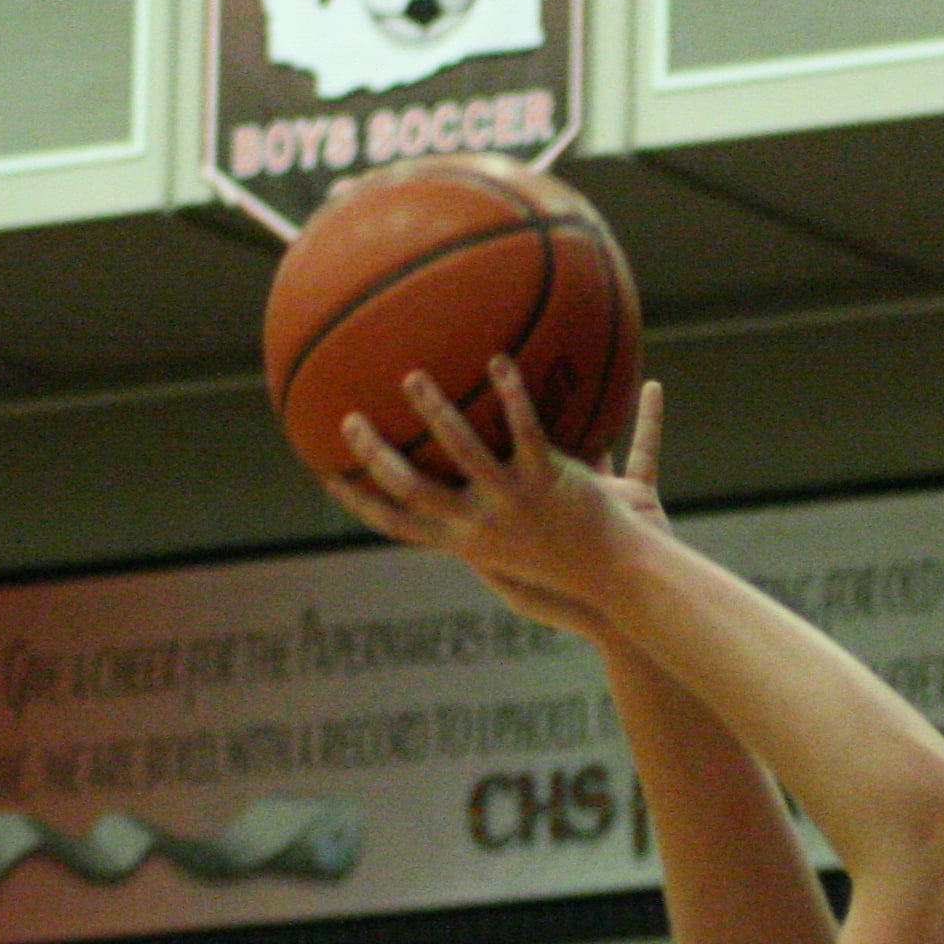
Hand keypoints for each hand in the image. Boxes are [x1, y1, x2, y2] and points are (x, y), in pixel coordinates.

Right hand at [327, 367, 667, 624]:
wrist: (617, 582)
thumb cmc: (566, 567)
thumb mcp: (513, 554)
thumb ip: (481, 527)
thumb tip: (457, 497)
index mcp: (466, 544)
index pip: (398, 526)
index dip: (359, 501)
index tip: (325, 473)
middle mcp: (481, 527)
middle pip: (413, 489)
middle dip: (376, 454)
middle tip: (350, 418)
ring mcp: (514, 504)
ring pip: (464, 454)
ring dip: (435, 413)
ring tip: (411, 378)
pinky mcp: (550, 482)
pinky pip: (526, 432)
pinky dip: (512, 396)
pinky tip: (499, 361)